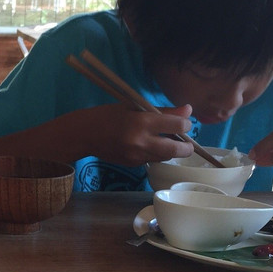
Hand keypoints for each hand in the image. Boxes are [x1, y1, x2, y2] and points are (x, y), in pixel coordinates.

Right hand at [77, 102, 194, 165]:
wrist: (85, 134)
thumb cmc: (109, 115)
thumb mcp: (135, 107)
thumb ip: (163, 111)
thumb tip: (188, 111)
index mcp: (142, 122)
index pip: (177, 126)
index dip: (186, 124)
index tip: (184, 122)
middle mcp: (141, 142)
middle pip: (176, 150)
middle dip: (187, 147)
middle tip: (187, 142)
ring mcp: (137, 156)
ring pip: (166, 157)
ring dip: (172, 151)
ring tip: (167, 140)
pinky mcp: (133, 164)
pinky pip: (152, 160)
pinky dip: (156, 153)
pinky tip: (147, 145)